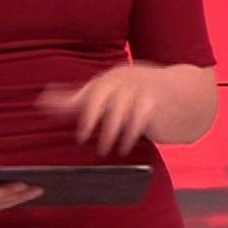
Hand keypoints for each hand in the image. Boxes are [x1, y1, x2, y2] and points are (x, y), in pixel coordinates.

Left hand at [40, 64, 170, 156]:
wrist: (185, 94)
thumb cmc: (137, 95)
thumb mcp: (107, 92)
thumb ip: (75, 98)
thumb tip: (42, 100)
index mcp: (114, 78)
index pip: (95, 91)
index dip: (85, 113)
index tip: (81, 136)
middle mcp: (127, 80)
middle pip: (107, 95)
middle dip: (95, 118)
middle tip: (86, 140)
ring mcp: (144, 89)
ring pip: (123, 108)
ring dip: (114, 131)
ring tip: (108, 148)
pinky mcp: (158, 101)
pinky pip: (142, 117)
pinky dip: (132, 133)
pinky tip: (126, 145)